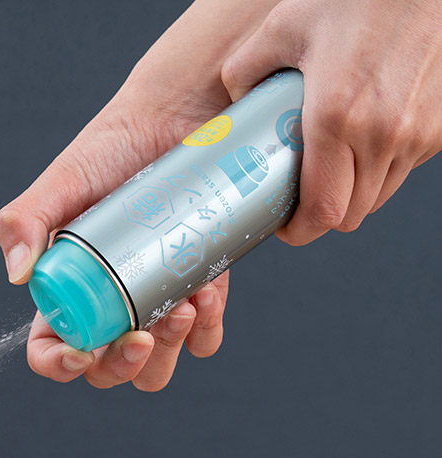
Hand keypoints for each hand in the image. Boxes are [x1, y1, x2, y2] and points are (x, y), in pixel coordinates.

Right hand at [0, 0, 278, 389]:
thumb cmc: (115, 147)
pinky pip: (202, 340)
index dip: (57, 365)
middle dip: (123, 365)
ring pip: (156, 367)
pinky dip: (206, 329)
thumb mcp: (63, 180)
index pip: (49, 348)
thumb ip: (24, 218)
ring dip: (168, 351)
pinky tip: (208, 291)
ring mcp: (153, 303)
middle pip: (106, 370)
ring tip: (185, 304)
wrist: (180, 119)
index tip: (80, 354)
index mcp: (66, 289)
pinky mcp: (197, 293)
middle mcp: (108, 306)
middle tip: (144, 335)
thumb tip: (17, 275)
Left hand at [222, 0, 441, 245]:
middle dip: (320, 218)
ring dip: (351, 196)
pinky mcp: (441, 127)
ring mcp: (418, 133)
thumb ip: (245, 71)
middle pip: (350, 216)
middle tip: (299, 200)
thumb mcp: (283, 27)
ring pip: (378, 198)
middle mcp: (383, 134)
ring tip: (330, 170)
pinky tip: (362, 142)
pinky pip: (404, 169)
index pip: (322, 212)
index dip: (299, 231)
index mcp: (336, 118)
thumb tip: (235, 107)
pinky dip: (380, 169)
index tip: (283, 225)